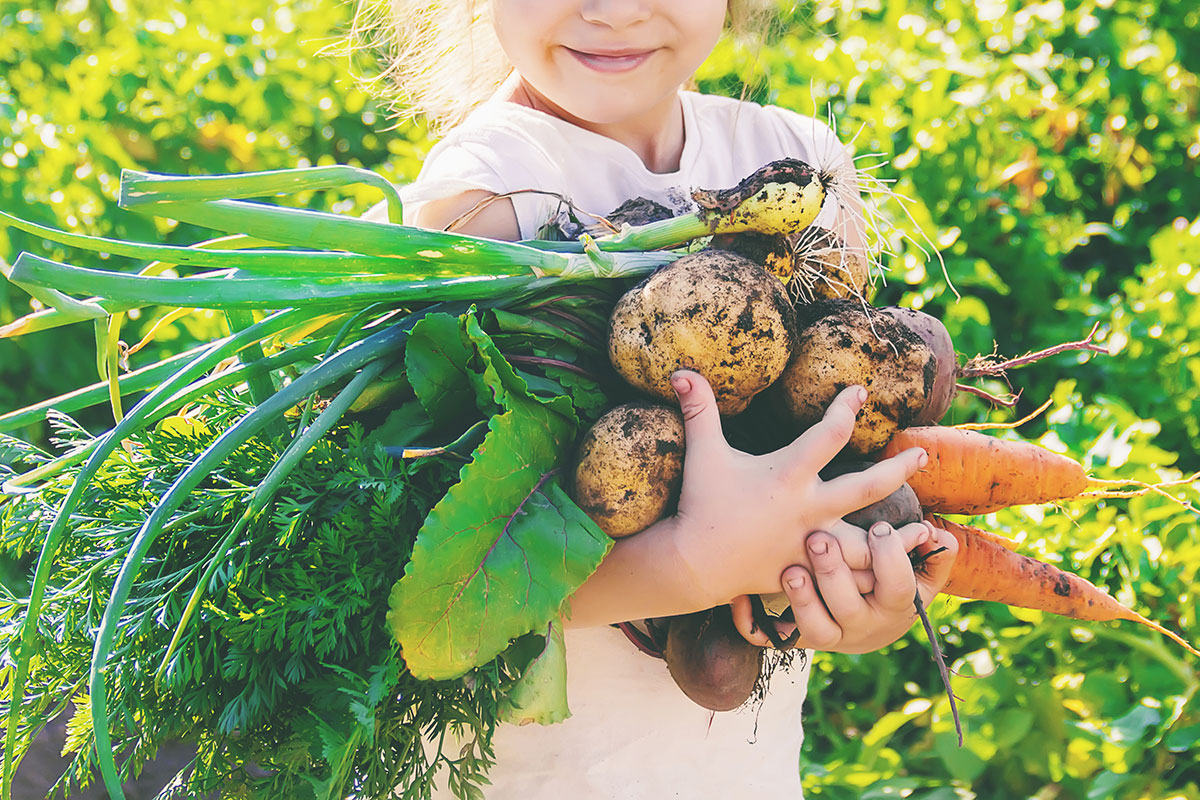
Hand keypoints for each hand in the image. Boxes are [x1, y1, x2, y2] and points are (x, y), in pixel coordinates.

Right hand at [663, 369, 927, 609]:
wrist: (694, 564)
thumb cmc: (700, 504)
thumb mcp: (703, 453)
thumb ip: (699, 411)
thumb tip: (681, 370)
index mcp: (787, 475)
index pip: (829, 433)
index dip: (847, 407)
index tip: (860, 392)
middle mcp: (808, 508)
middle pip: (868, 486)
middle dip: (899, 468)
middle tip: (922, 454)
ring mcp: (812, 543)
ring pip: (869, 542)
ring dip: (899, 537)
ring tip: (927, 529)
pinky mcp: (809, 571)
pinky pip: (849, 577)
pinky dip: (874, 575)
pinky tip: (894, 570)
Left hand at [731, 519, 958, 652]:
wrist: (864, 626)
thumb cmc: (889, 583)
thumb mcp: (919, 574)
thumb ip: (934, 556)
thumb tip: (939, 537)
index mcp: (892, 606)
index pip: (898, 588)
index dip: (890, 559)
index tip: (878, 527)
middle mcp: (858, 626)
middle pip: (848, 609)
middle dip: (834, 575)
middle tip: (819, 539)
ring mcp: (825, 635)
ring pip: (813, 629)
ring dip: (800, 600)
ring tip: (789, 570)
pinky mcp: (792, 638)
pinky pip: (767, 638)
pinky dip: (750, 621)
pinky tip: (737, 597)